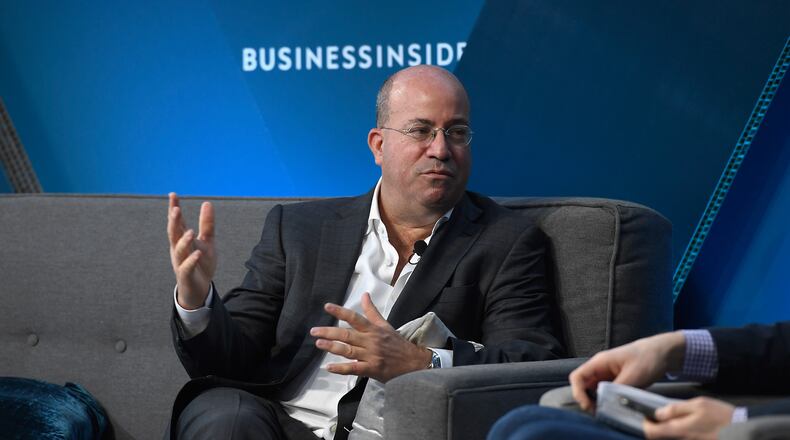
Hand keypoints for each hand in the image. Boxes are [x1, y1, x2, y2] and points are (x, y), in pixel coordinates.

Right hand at [167, 192, 216, 308]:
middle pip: (173, 234)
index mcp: (182, 240)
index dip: (174, 209)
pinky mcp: (186, 276)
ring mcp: (180, 263)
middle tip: (176, 209)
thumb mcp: (207, 241)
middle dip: (174, 222)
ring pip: (179, 250)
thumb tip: (207, 203)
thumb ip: (207, 224)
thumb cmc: (201, 263)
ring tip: (191, 232)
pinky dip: (191, 260)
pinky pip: (186, 267)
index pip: (177, 222)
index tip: (173, 194)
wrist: (200, 289)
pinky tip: (198, 253)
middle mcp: (178, 250)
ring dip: (184, 241)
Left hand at [310, 292, 431, 382]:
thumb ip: (372, 311)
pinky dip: (341, 368)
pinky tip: (329, 367)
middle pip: (347, 334)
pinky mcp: (372, 369)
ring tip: (319, 344)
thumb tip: (364, 295)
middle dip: (329, 332)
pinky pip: (354, 369)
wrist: (414, 363)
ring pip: (348, 350)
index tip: (327, 307)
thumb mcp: (385, 325)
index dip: (340, 312)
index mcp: (373, 329)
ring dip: (332, 347)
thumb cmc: (397, 343)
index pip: (355, 317)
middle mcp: (371, 341)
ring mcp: (371, 356)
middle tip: (314, 331)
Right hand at [569, 331, 685, 410]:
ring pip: (593, 391)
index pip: (577, 377)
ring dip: (597, 402)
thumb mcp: (633, 376)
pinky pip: (605, 392)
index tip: (587, 406)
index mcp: (600, 362)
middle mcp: (600, 368)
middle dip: (587, 400)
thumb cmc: (648, 358)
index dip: (578, 393)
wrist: (663, 352)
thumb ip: (617, 390)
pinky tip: (615, 407)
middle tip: (599, 412)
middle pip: (583, 386)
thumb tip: (607, 404)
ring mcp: (607, 374)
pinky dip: (606, 401)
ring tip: (607, 411)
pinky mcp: (615, 381)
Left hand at [643, 397, 733, 438]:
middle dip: (656, 427)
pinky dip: (680, 432)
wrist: (744, 430)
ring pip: (671, 438)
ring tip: (675, 418)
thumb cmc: (722, 416)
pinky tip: (687, 424)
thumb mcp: (698, 405)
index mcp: (680, 430)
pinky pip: (683, 439)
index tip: (647, 416)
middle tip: (659, 416)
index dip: (646, 424)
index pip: (651, 433)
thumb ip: (676, 409)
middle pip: (660, 437)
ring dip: (668, 429)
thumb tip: (658, 413)